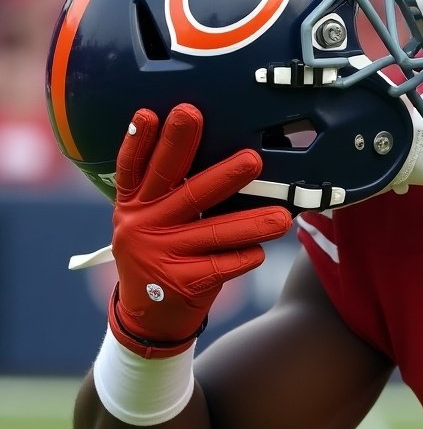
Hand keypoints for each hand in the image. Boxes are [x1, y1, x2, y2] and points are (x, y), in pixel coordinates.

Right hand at [109, 104, 292, 355]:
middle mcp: (142, 225)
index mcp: (133, 203)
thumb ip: (173, 190)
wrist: (148, 314)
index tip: (152, 114)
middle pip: (186, 193)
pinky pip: (223, 265)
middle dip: (222, 175)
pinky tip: (260, 252)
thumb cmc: (164, 251)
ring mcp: (161, 254)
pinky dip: (245, 256)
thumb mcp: (152, 218)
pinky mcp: (181, 282)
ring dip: (253, 223)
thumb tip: (232, 156)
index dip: (140, 141)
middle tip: (253, 160)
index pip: (135, 167)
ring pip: (215, 232)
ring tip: (282, 217)